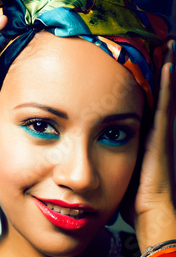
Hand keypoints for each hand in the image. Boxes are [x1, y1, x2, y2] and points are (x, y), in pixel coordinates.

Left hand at [124, 40, 175, 250]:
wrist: (149, 212)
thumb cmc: (131, 198)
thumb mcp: (117, 172)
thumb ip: (108, 157)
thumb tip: (88, 154)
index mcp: (144, 140)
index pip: (144, 107)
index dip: (145, 86)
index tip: (140, 65)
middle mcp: (157, 133)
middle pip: (157, 95)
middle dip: (159, 71)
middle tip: (162, 44)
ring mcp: (163, 134)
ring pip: (164, 95)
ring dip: (166, 71)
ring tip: (168, 45)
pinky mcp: (163, 137)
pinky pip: (165, 105)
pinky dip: (167, 84)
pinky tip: (168, 63)